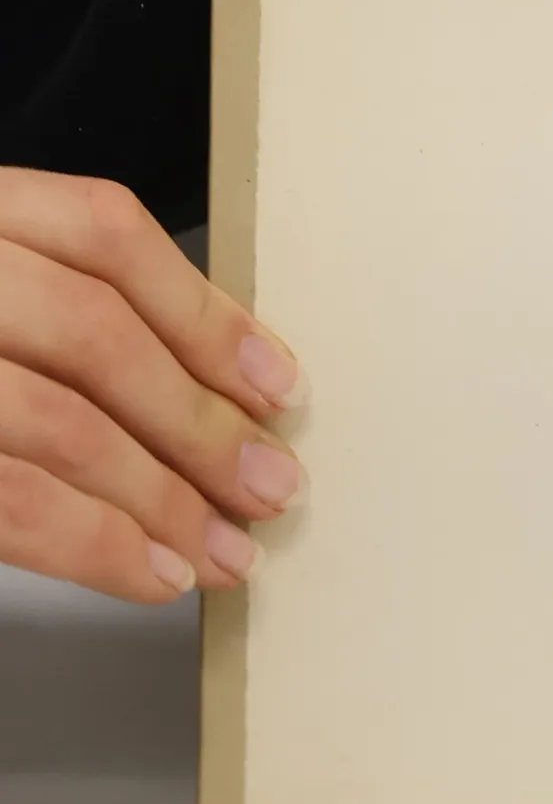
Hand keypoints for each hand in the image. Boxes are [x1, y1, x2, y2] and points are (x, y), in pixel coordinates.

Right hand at [0, 169, 305, 604]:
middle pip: (89, 329)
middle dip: (197, 421)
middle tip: (269, 486)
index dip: (203, 311)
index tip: (274, 382)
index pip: (100, 231)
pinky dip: (93, 542)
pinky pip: (5, 497)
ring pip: (53, 417)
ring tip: (226, 551)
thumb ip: (49, 318)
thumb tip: (208, 392)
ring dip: (161, 497)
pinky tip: (150, 572)